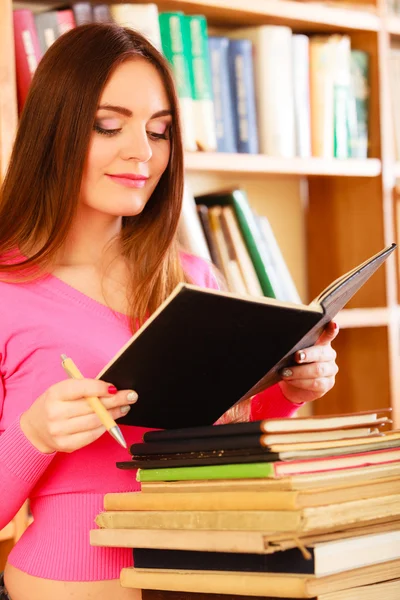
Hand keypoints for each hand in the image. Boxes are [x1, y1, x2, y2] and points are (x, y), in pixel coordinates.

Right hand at [20, 379, 137, 453]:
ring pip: (96, 422)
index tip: (115, 388)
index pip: (82, 389)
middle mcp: (55, 413)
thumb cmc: (54, 404)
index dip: (101, 388)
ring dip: (114, 414)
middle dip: (115, 401)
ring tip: (123, 408)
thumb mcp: (62, 390)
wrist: (34, 429)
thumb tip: (111, 389)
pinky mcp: (67, 445)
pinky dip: (104, 427)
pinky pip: (93, 435)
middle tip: (130, 396)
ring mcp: (60, 431)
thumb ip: (84, 388)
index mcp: (55, 394)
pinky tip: (111, 421)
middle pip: (93, 407)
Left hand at [278, 321, 338, 404]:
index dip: (331, 329)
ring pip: (317, 369)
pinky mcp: (327, 384)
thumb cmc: (292, 363)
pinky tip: (290, 380)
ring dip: (299, 371)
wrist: (293, 385)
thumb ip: (294, 344)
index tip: (332, 324)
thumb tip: (284, 340)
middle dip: (307, 354)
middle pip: (320, 353)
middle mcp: (329, 354)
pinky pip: (315, 383)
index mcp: (322, 342)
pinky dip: (300, 382)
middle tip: (296, 356)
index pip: (329, 333)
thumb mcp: (291, 351)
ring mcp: (330, 369)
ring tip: (285, 372)